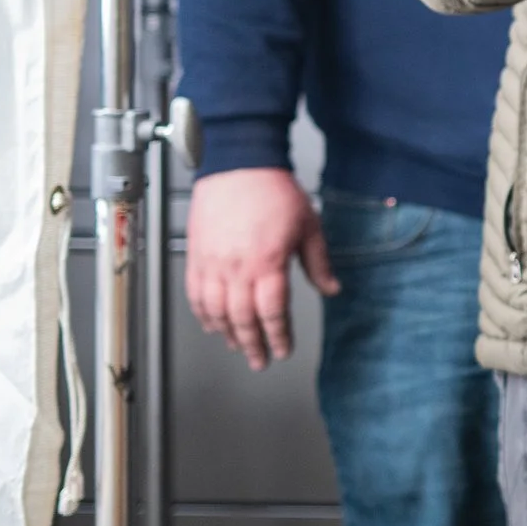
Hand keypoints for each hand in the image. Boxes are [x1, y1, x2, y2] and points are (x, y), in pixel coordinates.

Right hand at [185, 168, 338, 370]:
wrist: (240, 166)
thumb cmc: (274, 191)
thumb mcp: (309, 226)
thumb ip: (318, 263)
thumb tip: (331, 288)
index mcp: (267, 262)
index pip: (272, 312)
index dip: (278, 335)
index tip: (283, 349)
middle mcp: (236, 267)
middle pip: (242, 318)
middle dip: (253, 343)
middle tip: (260, 360)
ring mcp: (212, 263)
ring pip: (215, 311)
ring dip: (227, 333)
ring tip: (238, 345)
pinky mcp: (195, 256)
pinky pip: (195, 294)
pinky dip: (203, 313)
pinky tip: (212, 323)